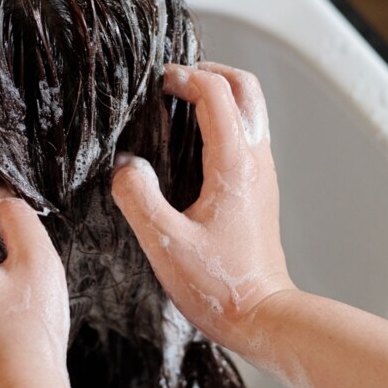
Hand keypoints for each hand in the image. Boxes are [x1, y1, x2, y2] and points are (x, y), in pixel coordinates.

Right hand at [112, 62, 293, 354]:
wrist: (261, 314)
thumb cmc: (218, 285)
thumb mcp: (165, 244)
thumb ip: (138, 198)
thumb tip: (125, 165)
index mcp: (233, 164)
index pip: (216, 93)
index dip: (184, 77)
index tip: (156, 83)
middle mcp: (255, 159)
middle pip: (245, 87)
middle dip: (210, 72)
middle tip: (174, 80)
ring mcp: (262, 172)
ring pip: (250, 108)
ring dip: (218, 93)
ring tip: (179, 103)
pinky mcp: (260, 186)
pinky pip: (246, 133)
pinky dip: (223, 118)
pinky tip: (191, 142)